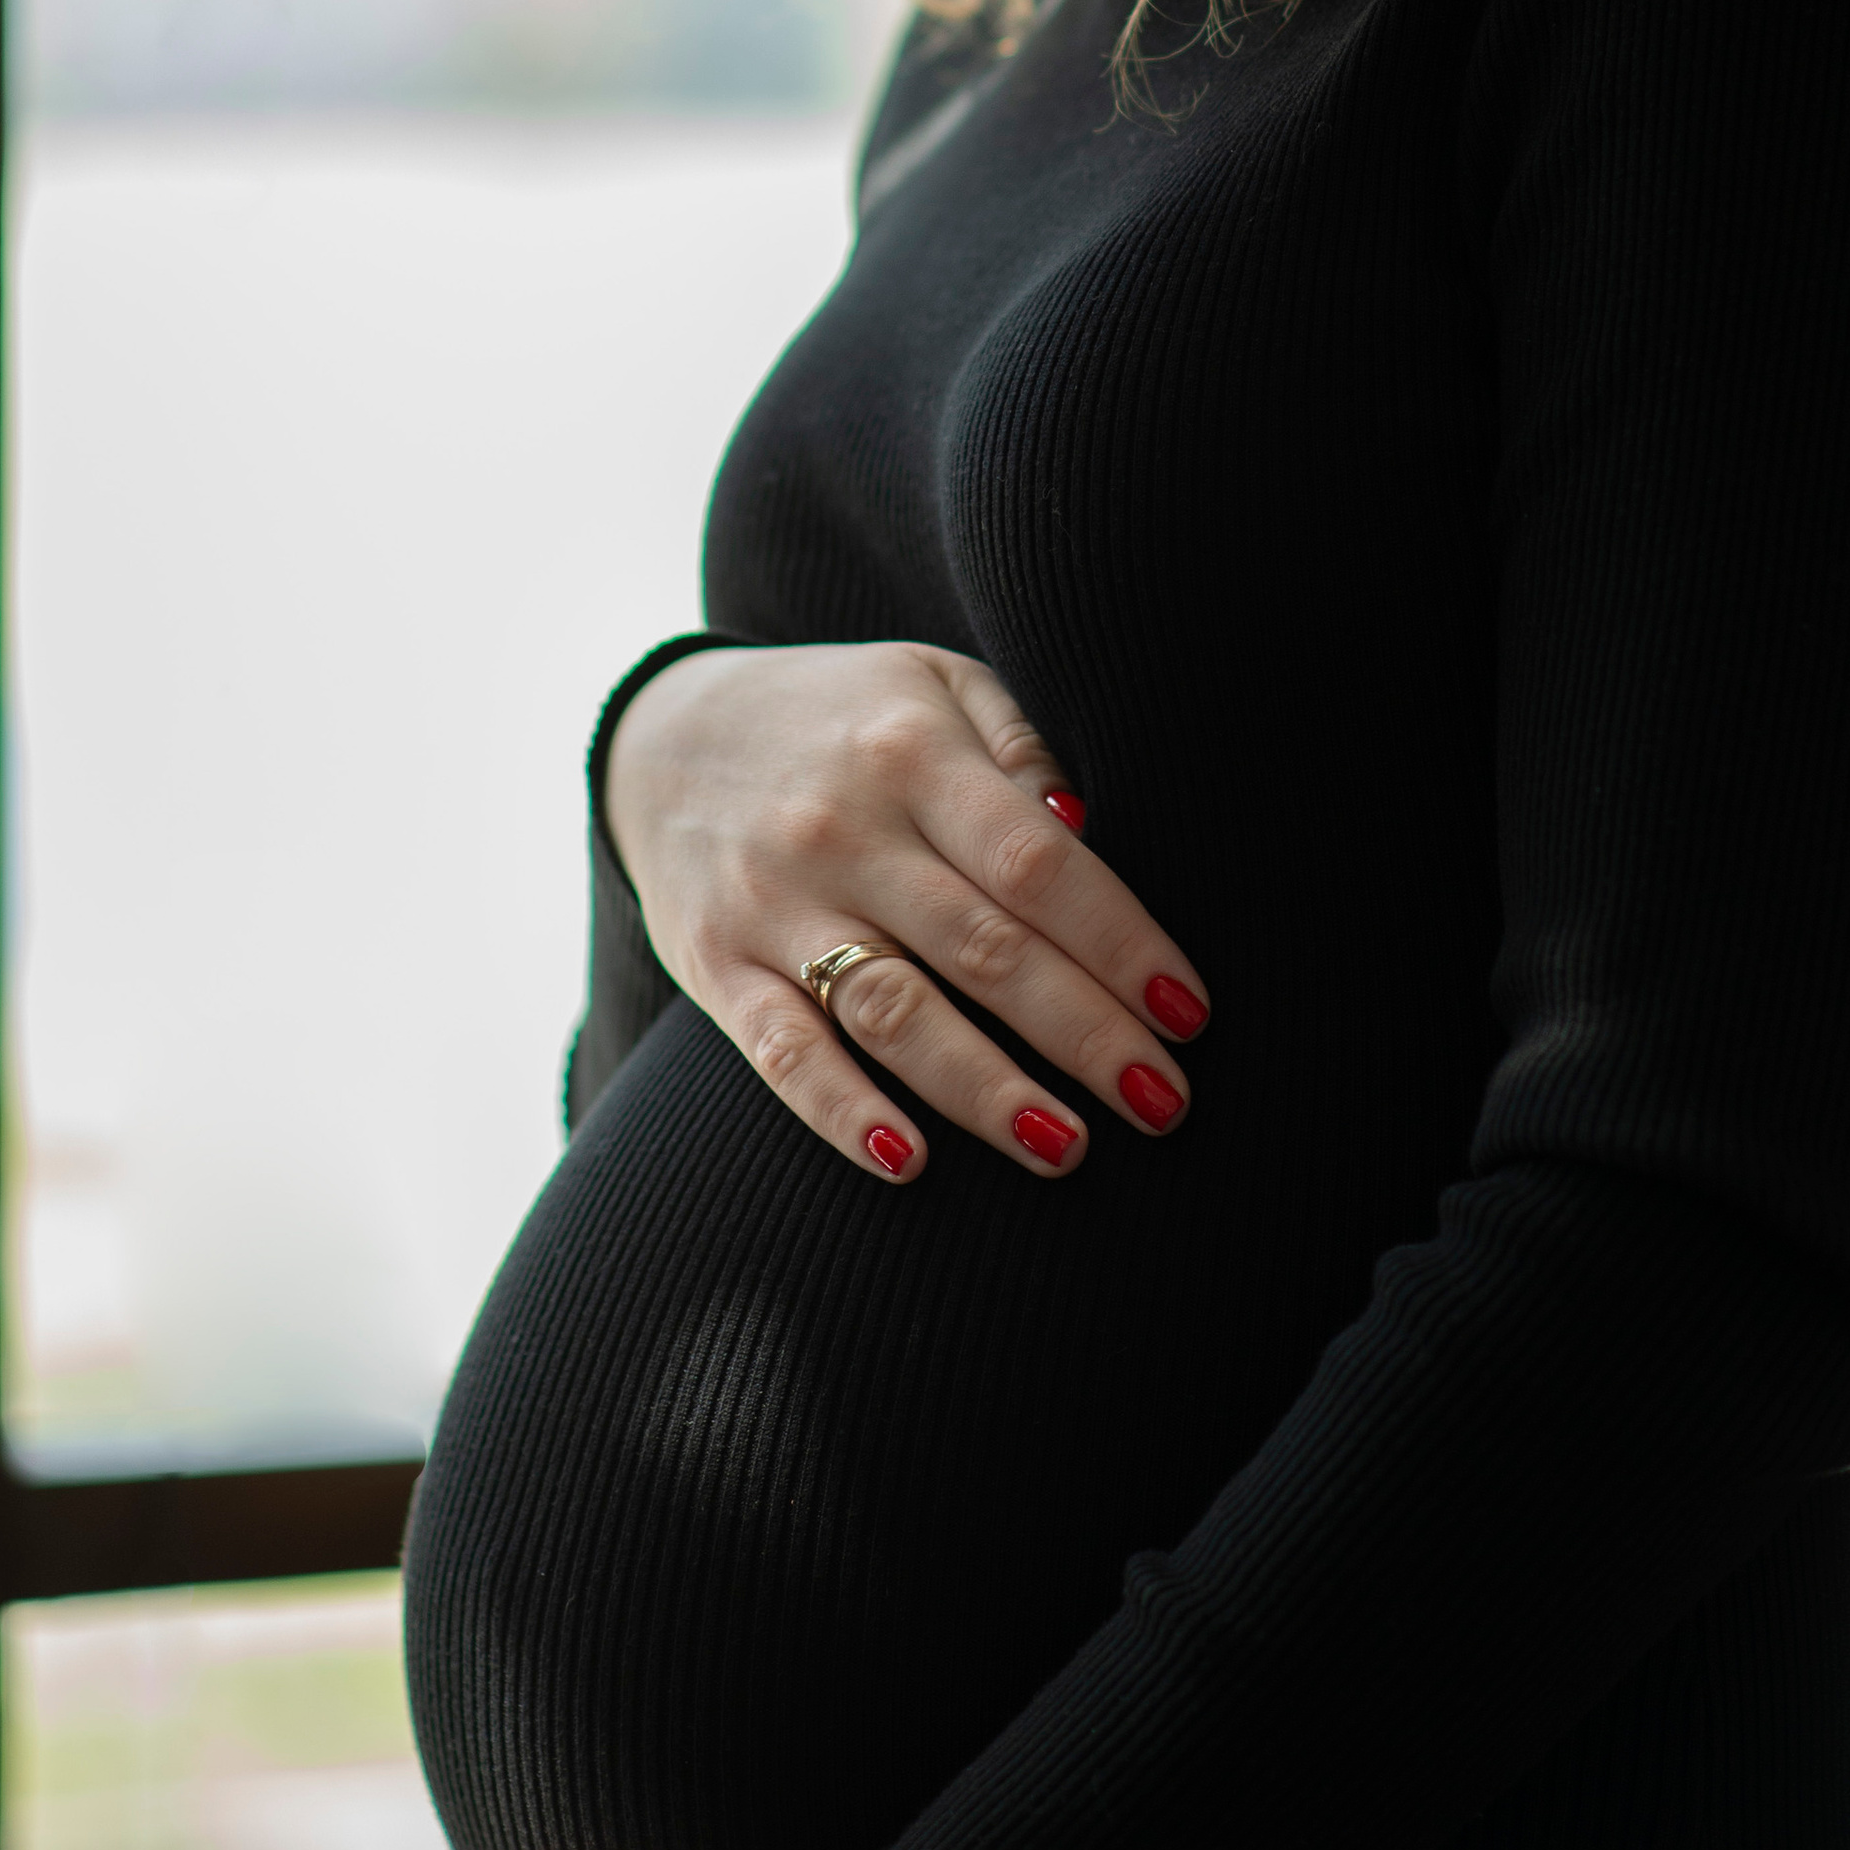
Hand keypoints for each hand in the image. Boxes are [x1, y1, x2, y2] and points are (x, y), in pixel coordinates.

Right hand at [604, 638, 1209, 1183]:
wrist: (660, 733)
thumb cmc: (840, 719)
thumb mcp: (934, 684)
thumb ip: (1018, 748)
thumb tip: (1089, 833)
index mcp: (912, 754)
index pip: (1037, 863)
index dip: (1120, 942)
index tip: (1189, 1012)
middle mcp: (843, 830)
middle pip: (984, 948)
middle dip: (1085, 1034)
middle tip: (1165, 1105)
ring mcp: (774, 903)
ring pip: (893, 1012)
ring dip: (985, 1090)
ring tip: (1068, 1149)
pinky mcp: (716, 967)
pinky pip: (783, 1054)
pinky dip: (841, 1113)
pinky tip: (909, 1165)